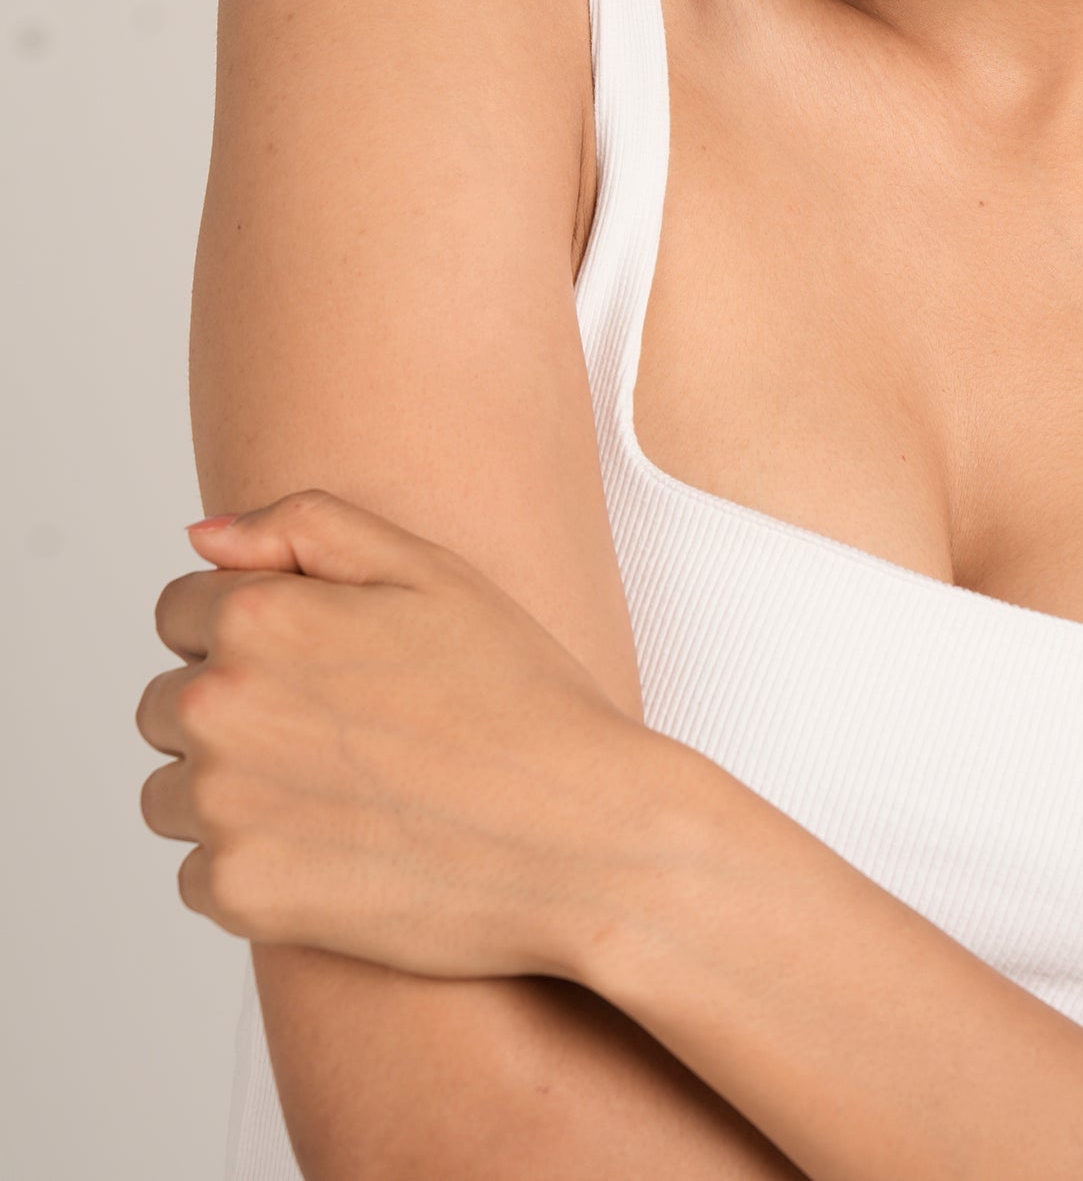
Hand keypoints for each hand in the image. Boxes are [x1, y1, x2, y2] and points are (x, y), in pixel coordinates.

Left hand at [136, 487, 647, 981]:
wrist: (579, 837)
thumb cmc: (518, 694)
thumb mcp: (430, 571)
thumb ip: (305, 527)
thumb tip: (200, 538)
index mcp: (257, 617)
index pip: (179, 611)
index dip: (253, 629)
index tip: (321, 662)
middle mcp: (216, 708)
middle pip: (165, 704)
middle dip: (234, 710)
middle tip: (341, 732)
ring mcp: (221, 808)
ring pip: (173, 793)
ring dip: (230, 791)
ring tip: (340, 791)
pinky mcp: (238, 894)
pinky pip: (200, 874)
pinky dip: (254, 866)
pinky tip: (338, 848)